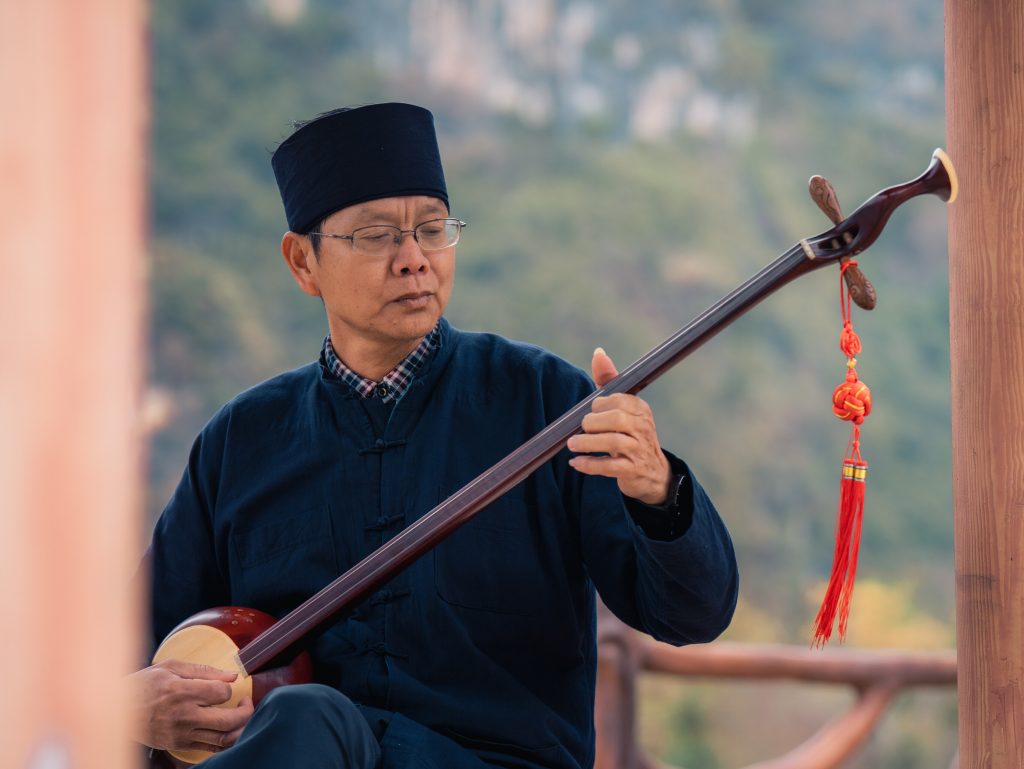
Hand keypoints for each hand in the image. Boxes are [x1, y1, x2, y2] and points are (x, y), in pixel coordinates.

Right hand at [126, 659, 253, 752]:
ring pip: (223, 739)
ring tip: (242, 717)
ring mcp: (181, 734)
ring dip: (240, 728)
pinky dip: (225, 741)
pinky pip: (210, 748)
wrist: (116, 711)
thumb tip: (232, 675)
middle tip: (246, 702)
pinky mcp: (178, 745)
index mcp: (181, 692)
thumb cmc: (143, 685)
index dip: (229, 688)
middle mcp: (183, 716)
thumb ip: (203, 670)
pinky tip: (229, 730)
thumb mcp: (170, 667)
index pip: (221, 692)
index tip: (224, 685)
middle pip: (228, 720)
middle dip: (246, 711)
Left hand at [567, 347, 671, 504]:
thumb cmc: (630, 433)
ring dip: (588, 443)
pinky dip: (590, 464)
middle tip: (580, 428)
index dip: (599, 405)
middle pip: (617, 419)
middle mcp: (644, 427)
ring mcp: (639, 450)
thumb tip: (598, 352)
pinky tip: (576, 462)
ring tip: (572, 444)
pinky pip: (610, 467)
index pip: (618, 400)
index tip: (590, 412)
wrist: (652, 472)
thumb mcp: (622, 408)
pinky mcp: (633, 470)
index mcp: (640, 409)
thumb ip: (609, 381)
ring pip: (614, 442)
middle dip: (593, 423)